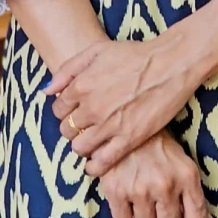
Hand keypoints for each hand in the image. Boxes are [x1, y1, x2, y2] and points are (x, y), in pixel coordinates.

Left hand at [45, 34, 196, 175]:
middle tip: (85, 125)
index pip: (58, 109)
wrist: (170, 64)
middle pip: (66, 129)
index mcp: (81, 86)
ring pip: (79, 148)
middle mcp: (91, 108)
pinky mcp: (128, 139)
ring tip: (92, 141)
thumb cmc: (135, 55)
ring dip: (82, 146)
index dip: (65, 110)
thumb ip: (68, 69)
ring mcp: (109, 125)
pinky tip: (95, 163)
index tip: (76, 110)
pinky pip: (102, 162)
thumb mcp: (97, 51)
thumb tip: (47, 91)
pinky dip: (94, 166)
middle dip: (72, 128)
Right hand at [98, 129, 213, 217]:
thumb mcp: (183, 164)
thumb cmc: (157, 146)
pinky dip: (124, 211)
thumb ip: (195, 195)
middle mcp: (165, 185)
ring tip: (141, 194)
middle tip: (158, 204)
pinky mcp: (115, 190)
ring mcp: (139, 189)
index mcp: (186, 176)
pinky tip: (126, 193)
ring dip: (144, 214)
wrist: (126, 123)